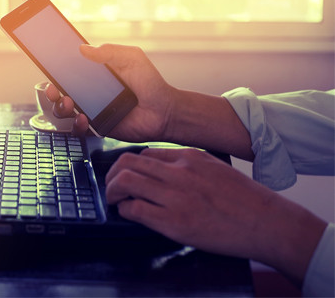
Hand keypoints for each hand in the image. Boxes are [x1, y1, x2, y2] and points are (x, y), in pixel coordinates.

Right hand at [45, 44, 174, 141]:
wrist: (164, 110)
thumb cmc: (150, 83)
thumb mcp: (131, 58)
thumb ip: (109, 51)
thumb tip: (83, 48)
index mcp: (95, 75)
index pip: (70, 71)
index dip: (56, 69)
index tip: (48, 65)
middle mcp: (91, 93)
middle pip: (61, 92)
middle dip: (51, 91)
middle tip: (53, 89)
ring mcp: (93, 111)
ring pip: (65, 111)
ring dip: (60, 107)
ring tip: (68, 103)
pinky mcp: (98, 128)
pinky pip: (79, 129)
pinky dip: (76, 124)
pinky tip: (83, 118)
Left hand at [105, 148, 326, 286]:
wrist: (265, 222)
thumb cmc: (243, 198)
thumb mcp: (215, 168)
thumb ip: (189, 166)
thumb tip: (163, 171)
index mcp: (189, 157)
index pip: (145, 153)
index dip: (130, 164)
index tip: (126, 173)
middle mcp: (179, 172)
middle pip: (128, 162)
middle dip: (111, 173)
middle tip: (111, 184)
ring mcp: (175, 196)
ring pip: (125, 181)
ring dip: (112, 190)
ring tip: (114, 198)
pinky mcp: (174, 222)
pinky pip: (135, 209)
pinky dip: (125, 210)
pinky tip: (127, 213)